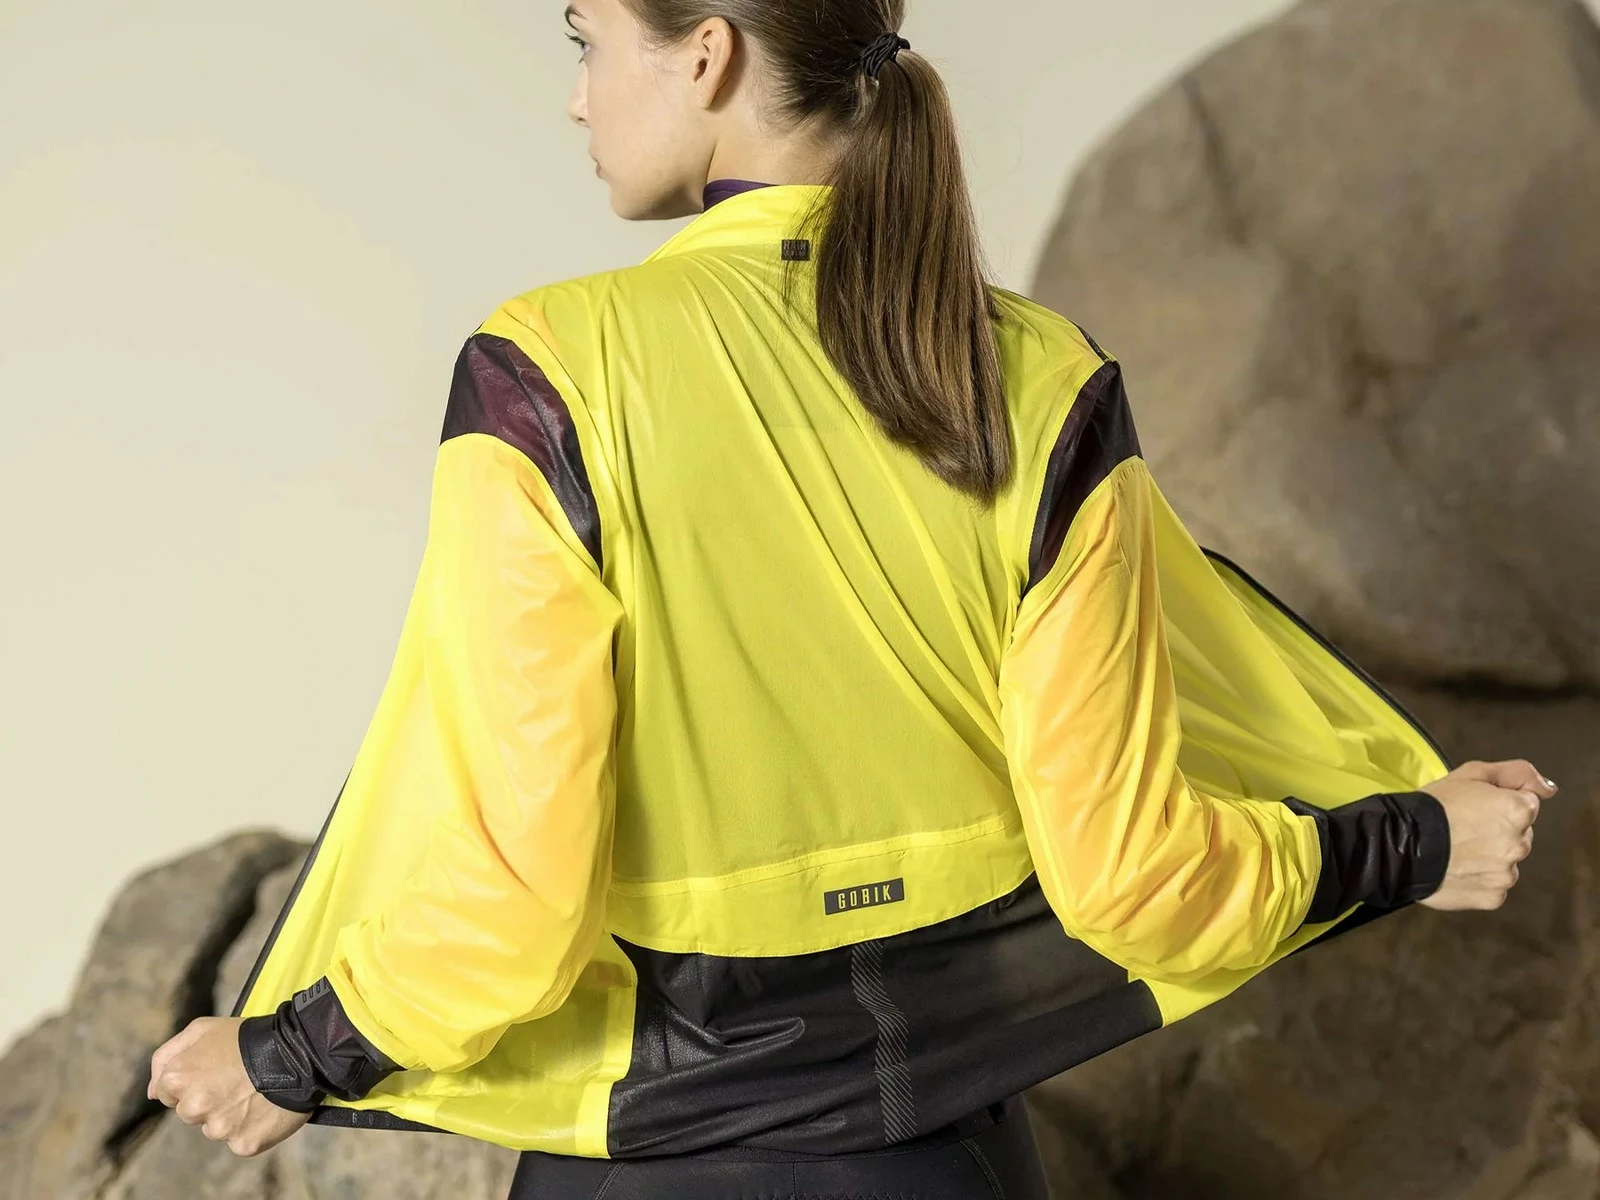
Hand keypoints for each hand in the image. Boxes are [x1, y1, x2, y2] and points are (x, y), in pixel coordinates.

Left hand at [147, 1016, 313, 1156]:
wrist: (296, 1050)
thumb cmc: (246, 1037)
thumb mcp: (202, 1029)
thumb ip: (166, 1057)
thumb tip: (151, 1093)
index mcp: (177, 1079)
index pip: (166, 1093)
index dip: (191, 1080)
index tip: (213, 1071)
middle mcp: (193, 1107)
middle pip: (189, 1113)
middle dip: (207, 1099)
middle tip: (235, 1080)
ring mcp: (218, 1128)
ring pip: (214, 1128)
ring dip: (229, 1115)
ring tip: (253, 1091)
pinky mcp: (243, 1143)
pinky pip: (239, 1140)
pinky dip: (250, 1127)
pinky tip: (263, 1107)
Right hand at [1416, 758, 1556, 910]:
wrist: (1400, 844)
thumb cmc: (1434, 805)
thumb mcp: (1471, 773)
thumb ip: (1517, 773)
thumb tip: (1549, 788)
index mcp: (1518, 811)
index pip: (1526, 804)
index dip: (1498, 803)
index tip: (1473, 806)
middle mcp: (1520, 845)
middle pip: (1518, 835)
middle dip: (1497, 831)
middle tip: (1462, 828)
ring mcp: (1508, 875)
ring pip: (1505, 862)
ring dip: (1489, 857)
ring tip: (1456, 851)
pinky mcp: (1494, 898)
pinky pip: (1493, 886)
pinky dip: (1479, 879)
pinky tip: (1456, 870)